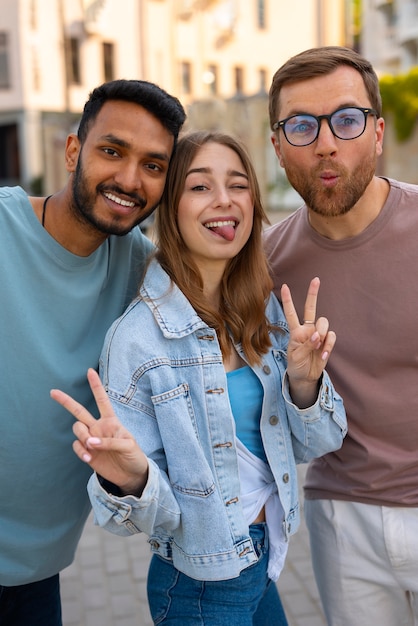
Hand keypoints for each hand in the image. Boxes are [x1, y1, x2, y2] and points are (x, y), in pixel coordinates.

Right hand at [50, 368, 147, 494]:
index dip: (95, 386)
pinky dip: (81, 451)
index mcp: (111, 420)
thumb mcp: (128, 445)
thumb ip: (110, 442)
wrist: (131, 474)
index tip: (89, 371)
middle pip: (79, 411)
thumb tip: (91, 443)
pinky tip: (89, 458)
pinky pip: (77, 446)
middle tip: (53, 392)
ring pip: (77, 429)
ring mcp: (92, 439)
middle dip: (66, 401)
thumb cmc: (134, 455)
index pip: (102, 400)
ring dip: (82, 436)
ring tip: (92, 447)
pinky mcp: (87, 452)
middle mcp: (98, 427)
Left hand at [281, 277, 335, 407]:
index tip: (284, 286)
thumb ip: (306, 345)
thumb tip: (317, 336)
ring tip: (317, 346)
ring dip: (322, 333)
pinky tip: (322, 355)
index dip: (288, 300)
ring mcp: (318, 335)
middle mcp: (307, 329)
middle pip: (311, 308)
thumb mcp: (295, 356)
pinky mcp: (327, 342)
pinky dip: (328, 346)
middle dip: (313, 293)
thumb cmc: (296, 365)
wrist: (305, 377)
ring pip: (324, 322)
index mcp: (295, 331)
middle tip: (316, 279)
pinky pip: (331, 337)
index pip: (291, 313)